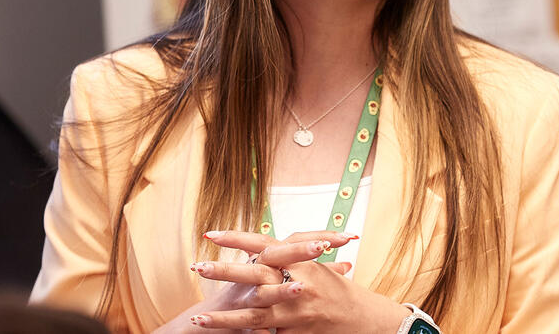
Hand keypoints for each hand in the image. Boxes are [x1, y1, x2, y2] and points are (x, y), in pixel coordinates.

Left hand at [191, 230, 408, 332]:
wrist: (361, 317)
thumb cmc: (336, 290)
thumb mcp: (316, 267)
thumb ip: (290, 256)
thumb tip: (261, 248)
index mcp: (300, 261)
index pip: (264, 245)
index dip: (237, 239)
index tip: (211, 234)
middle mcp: (297, 282)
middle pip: (255, 275)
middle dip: (225, 272)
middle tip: (198, 267)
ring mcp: (296, 310)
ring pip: (255, 315)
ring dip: (224, 319)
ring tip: (197, 321)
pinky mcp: (295, 332)